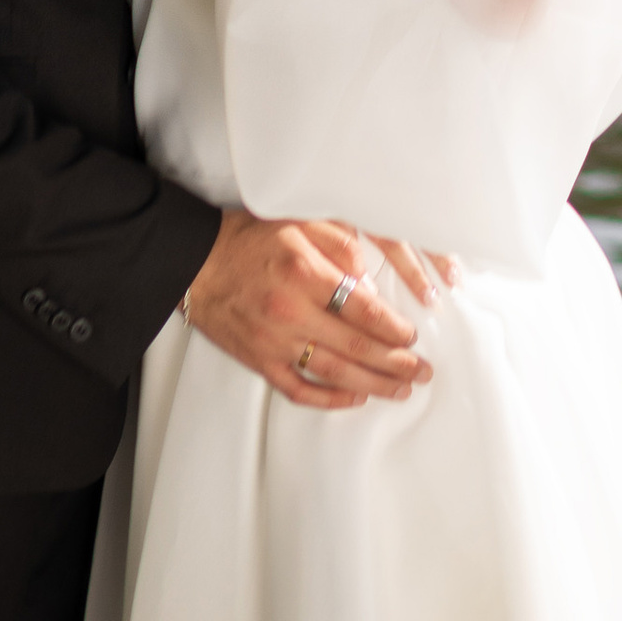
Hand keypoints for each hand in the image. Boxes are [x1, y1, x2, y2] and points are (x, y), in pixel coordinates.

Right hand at [182, 209, 452, 409]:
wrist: (199, 263)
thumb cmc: (252, 238)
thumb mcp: (300, 222)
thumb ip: (340, 245)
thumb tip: (369, 281)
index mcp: (305, 271)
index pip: (362, 308)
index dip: (392, 326)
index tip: (412, 335)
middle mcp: (291, 311)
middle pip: (354, 347)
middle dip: (395, 362)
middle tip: (422, 371)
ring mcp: (275, 341)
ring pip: (334, 372)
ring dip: (373, 384)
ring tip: (401, 389)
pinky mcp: (260, 361)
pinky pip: (299, 389)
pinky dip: (330, 399)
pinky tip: (355, 398)